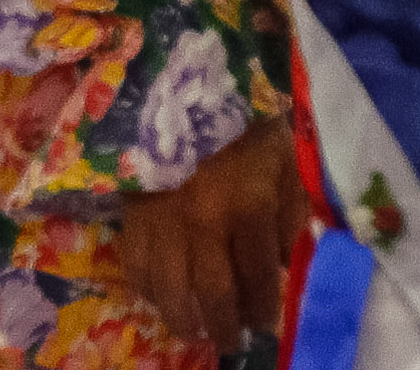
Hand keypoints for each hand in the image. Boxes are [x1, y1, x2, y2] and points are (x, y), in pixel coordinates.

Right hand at [116, 117, 300, 349]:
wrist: (181, 78)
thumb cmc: (242, 119)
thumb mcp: (284, 158)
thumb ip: (288, 212)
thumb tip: (282, 261)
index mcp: (247, 208)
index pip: (258, 279)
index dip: (263, 309)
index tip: (265, 323)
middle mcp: (203, 222)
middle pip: (212, 294)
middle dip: (224, 326)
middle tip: (229, 341)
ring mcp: (162, 217)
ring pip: (168, 287)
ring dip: (182, 317)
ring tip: (192, 328)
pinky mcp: (131, 208)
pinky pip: (133, 261)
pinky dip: (145, 286)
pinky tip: (156, 295)